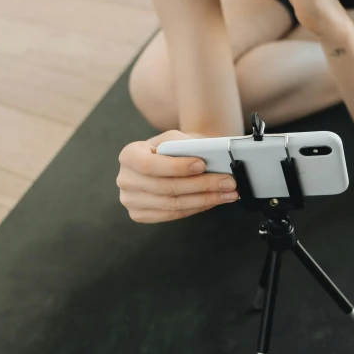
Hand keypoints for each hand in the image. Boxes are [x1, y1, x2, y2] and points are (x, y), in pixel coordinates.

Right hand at [117, 130, 238, 223]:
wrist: (166, 161)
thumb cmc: (172, 148)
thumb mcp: (174, 138)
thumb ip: (185, 146)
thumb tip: (208, 159)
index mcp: (128, 155)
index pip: (149, 165)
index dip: (176, 167)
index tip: (202, 164)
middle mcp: (125, 179)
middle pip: (165, 188)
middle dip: (201, 185)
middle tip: (228, 181)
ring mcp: (131, 201)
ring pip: (172, 204)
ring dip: (205, 199)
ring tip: (228, 193)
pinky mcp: (140, 215)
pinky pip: (173, 215)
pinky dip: (197, 208)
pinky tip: (214, 201)